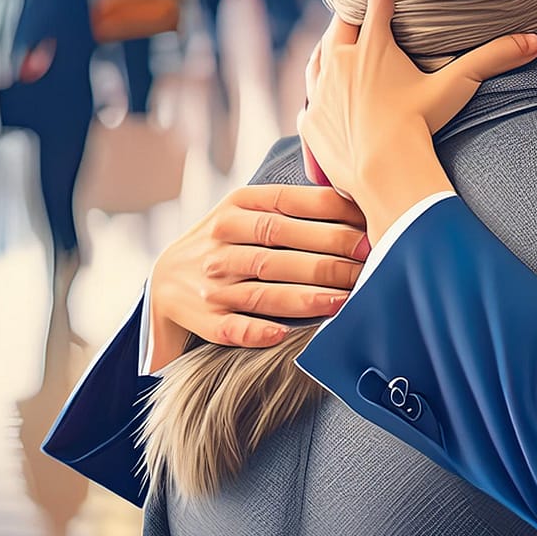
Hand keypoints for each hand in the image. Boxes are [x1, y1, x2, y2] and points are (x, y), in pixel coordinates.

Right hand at [145, 183, 370, 371]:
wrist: (167, 280)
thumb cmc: (230, 241)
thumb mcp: (251, 211)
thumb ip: (295, 205)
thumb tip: (358, 201)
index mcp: (238, 205)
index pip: (288, 204)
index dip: (330, 214)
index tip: (368, 224)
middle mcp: (221, 240)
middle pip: (280, 245)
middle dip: (329, 255)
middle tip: (369, 262)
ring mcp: (210, 281)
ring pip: (262, 288)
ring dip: (306, 296)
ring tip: (345, 299)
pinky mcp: (203, 318)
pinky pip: (231, 327)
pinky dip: (257, 331)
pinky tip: (284, 334)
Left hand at [297, 0, 536, 230]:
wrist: (383, 169)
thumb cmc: (420, 123)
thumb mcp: (456, 87)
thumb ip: (493, 59)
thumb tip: (535, 40)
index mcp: (372, 45)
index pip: (375, 4)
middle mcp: (340, 61)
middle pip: (339, 27)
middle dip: (349, 20)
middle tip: (357, 18)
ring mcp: (319, 91)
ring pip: (316, 60)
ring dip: (327, 53)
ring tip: (335, 51)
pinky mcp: (310, 120)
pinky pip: (308, 102)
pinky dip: (317, 97)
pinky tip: (323, 99)